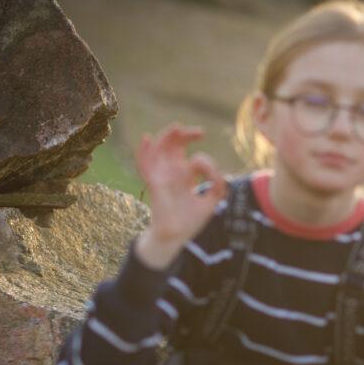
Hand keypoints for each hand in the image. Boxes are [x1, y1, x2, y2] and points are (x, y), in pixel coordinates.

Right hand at [133, 124, 228, 267]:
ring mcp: (162, 177)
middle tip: (199, 133)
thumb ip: (218, 188)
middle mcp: (172, 173)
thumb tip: (220, 175)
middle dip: (185, 135)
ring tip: (176, 127)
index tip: (214, 176)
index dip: (207, 162)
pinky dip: (143, 152)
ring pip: (159, 150)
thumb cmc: (190, 220)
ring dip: (166, 137)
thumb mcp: (210, 202)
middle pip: (174, 146)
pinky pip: (145, 166)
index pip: (195, 158)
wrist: (176, 237)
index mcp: (184, 176)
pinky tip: (146, 139)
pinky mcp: (154, 185)